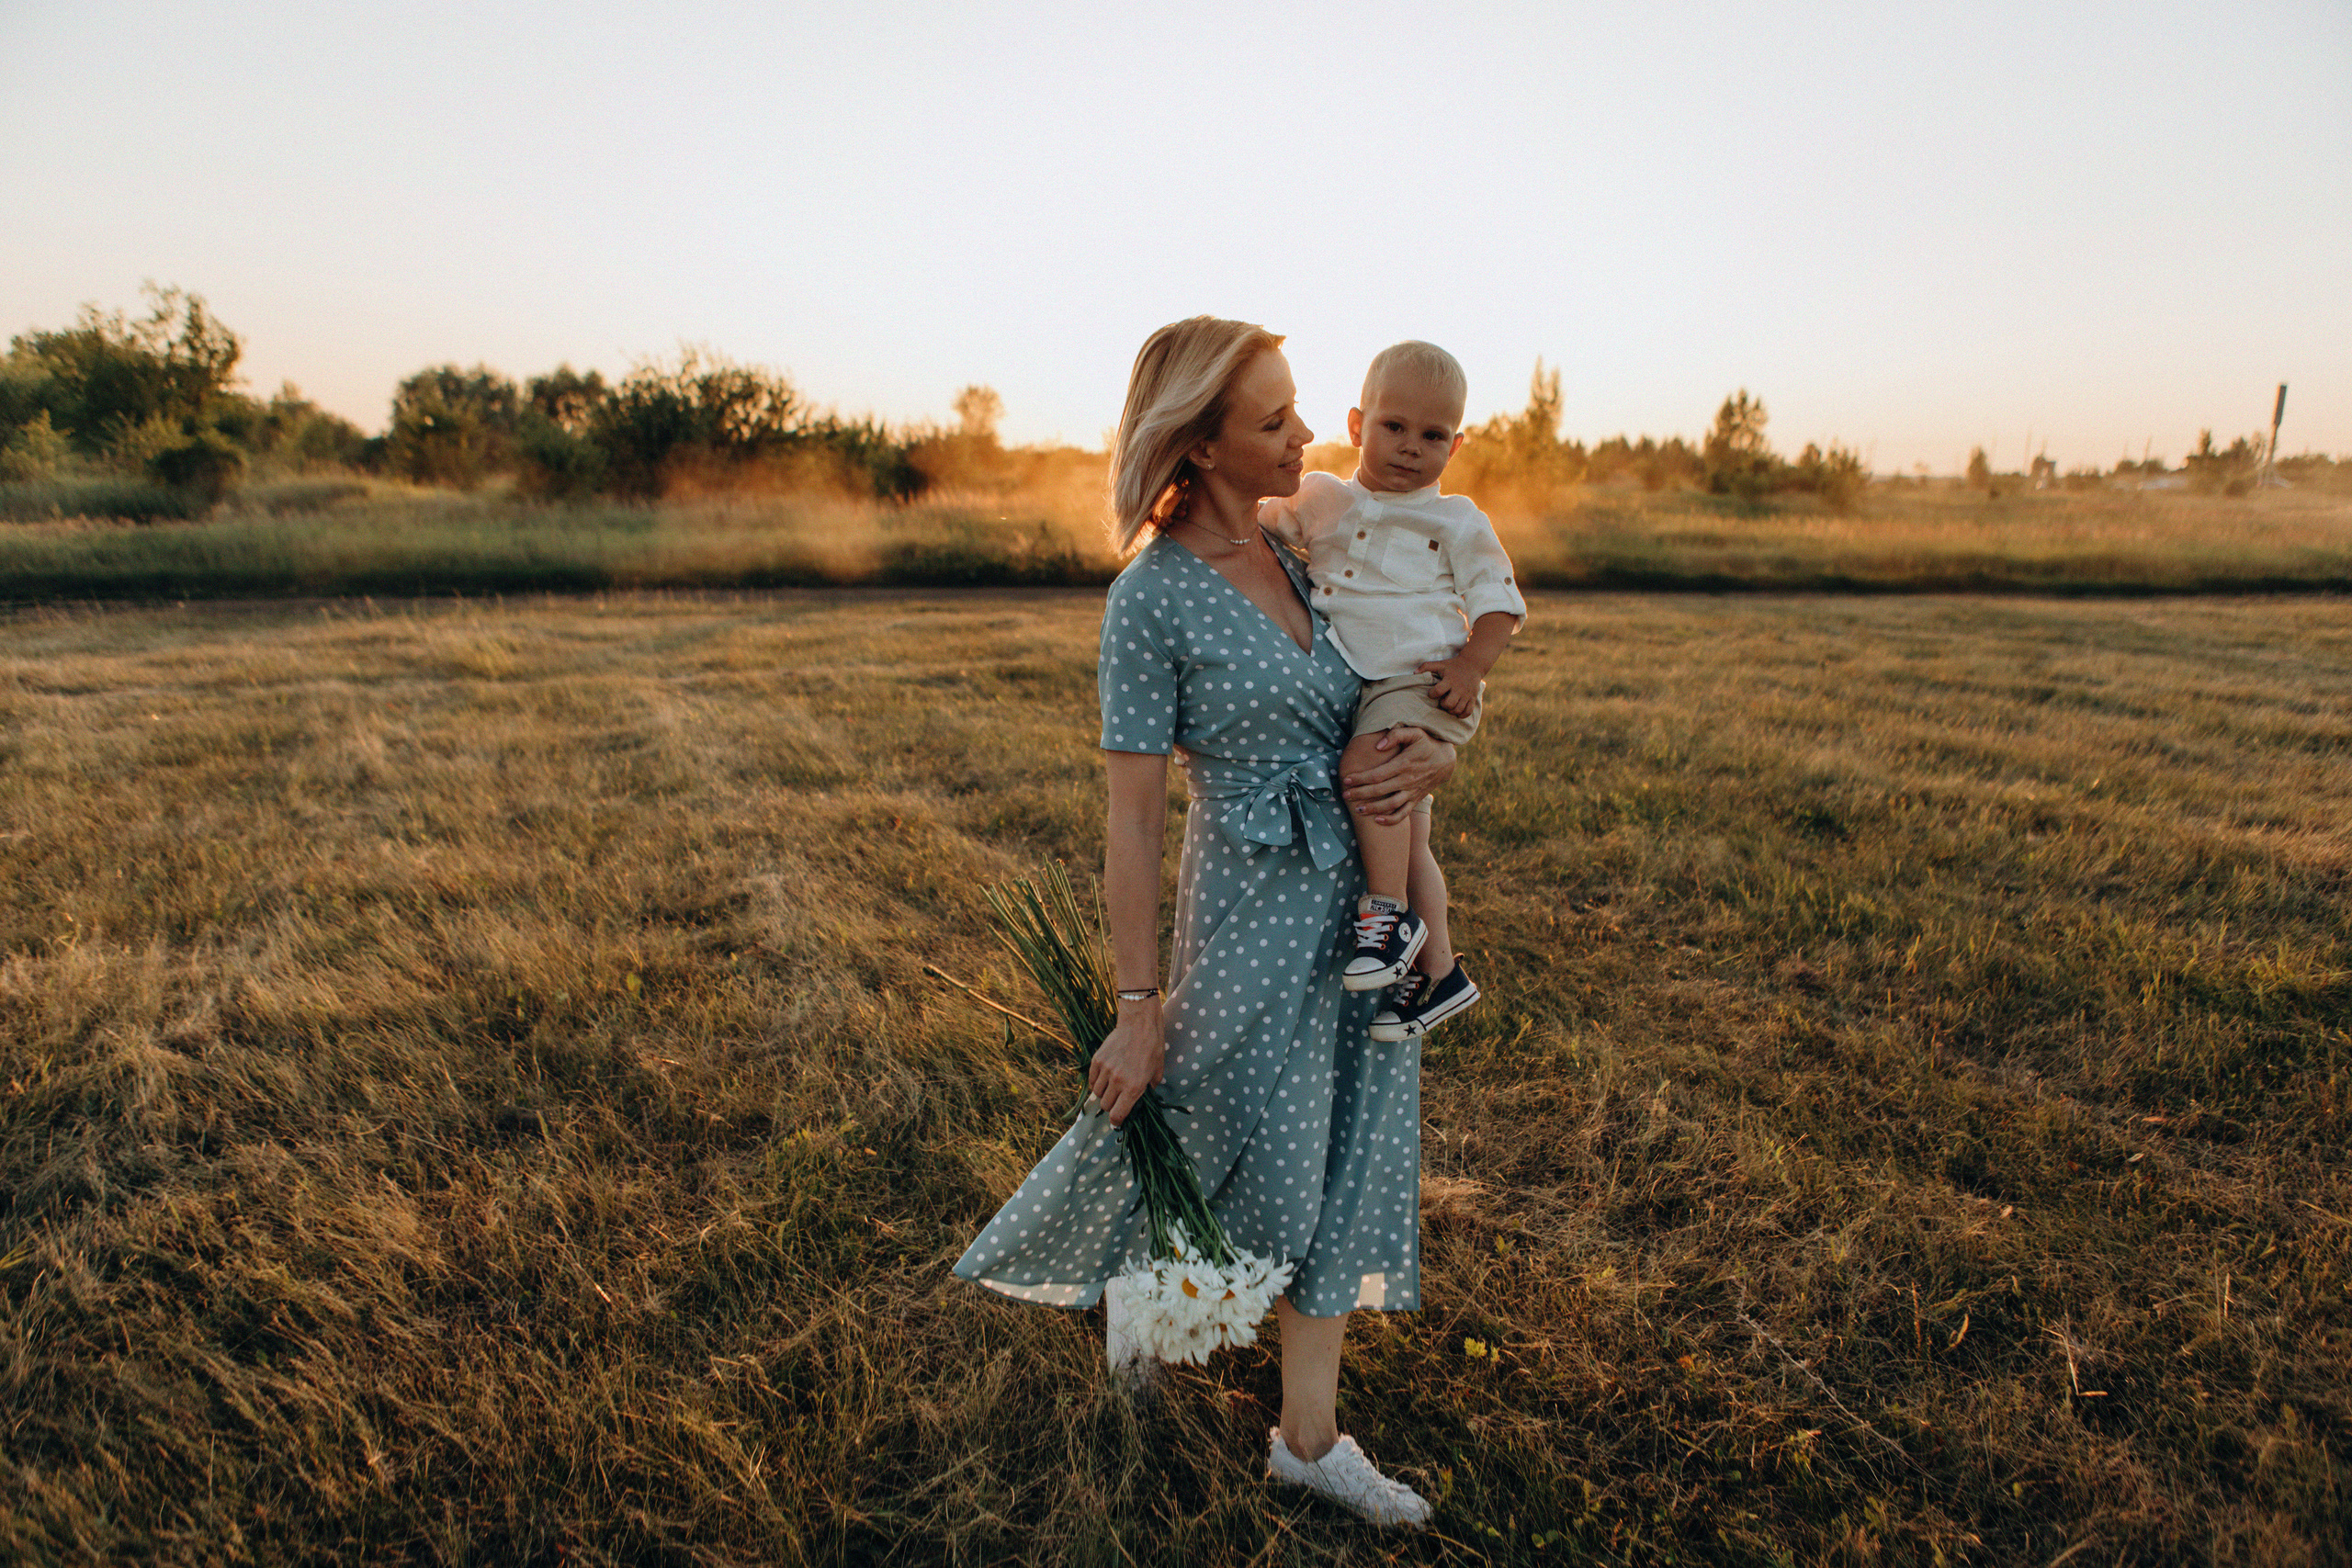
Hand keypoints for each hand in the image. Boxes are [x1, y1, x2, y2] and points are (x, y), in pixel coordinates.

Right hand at [1088, 999, 1165, 1125]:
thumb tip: (1144, 1097)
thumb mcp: (1157, 1071)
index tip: (1117, 1121)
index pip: (1117, 1115)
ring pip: (1097, 1093)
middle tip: (1118, 1100)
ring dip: (1104, 1094)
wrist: (1139, 1023)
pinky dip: (1096, 1082)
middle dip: (1112, 1106)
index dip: (1116, 1122)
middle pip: (1106, 1106)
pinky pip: (1091, 1079)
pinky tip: (1103, 1078)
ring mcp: (1105, 1070)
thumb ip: (1150, 1088)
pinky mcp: (1097, 1060)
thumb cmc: (1152, 1047)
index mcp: (1134, 1088)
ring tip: (1111, 1087)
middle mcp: (1117, 1082)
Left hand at [1342, 726, 1456, 825]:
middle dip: (1361, 794)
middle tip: (1345, 795)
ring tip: (1357, 811)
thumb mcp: (1414, 732)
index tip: (1347, 780)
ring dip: (1373, 809)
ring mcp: (1412, 792)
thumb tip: (1378, 745)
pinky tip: (1377, 820)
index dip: (1361, 778)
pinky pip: (1404, 813)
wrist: (1446, 760)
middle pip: (1380, 791)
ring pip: (1391, 805)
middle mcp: (1407, 780)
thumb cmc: (1426, 743)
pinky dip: (1391, 819)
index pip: (1378, 774)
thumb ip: (1396, 735)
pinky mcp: (1416, 799)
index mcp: (1404, 764)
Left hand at [1415, 654, 1482, 716]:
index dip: (1432, 694)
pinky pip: (1468, 712)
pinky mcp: (1473, 698)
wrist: (1473, 664)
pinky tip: (1457, 710)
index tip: (1432, 693)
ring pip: (1458, 709)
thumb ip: (1426, 666)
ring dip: (1451, 710)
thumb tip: (1414, 673)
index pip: (1438, 691)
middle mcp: (1459, 688)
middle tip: (1442, 700)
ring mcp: (1467, 694)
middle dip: (1443, 704)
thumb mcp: (1440, 664)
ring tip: (1449, 705)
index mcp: (1450, 680)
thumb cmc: (1453, 665)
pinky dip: (1461, 714)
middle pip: (1449, 704)